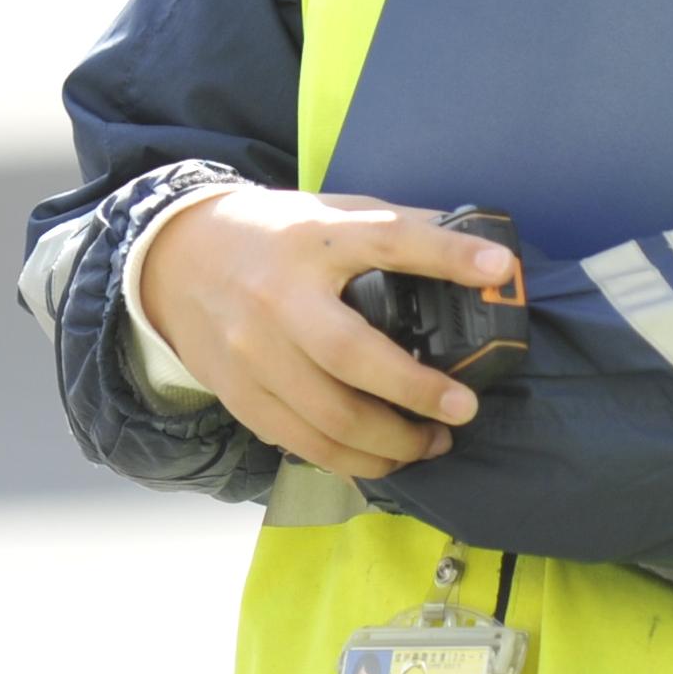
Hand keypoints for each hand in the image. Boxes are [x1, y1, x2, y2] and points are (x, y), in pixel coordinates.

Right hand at [139, 189, 523, 480]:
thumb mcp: (326, 212)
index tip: (498, 267)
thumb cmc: (270, 236)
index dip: (446, 253)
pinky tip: (383, 458)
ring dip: (391, 443)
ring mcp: (253, 353)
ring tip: (432, 442)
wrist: (174, 260)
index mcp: (310, 239)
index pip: (386, 239)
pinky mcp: (241, 395)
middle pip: (352, 356)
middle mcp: (277, 297)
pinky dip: (351, 461)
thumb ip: (391, 228)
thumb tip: (476, 250)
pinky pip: (303, 444)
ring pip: (328, 418)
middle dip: (416, 392)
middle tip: (462, 408)